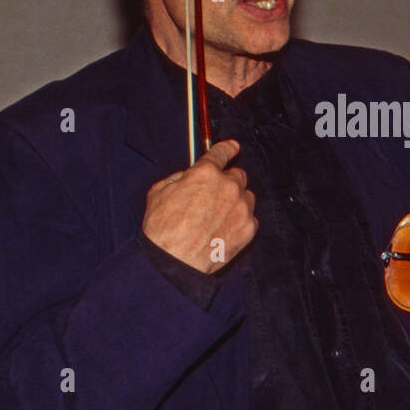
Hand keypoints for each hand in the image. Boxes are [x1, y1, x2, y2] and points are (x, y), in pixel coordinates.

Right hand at [141, 139, 256, 273]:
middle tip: (213, 196)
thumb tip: (190, 176)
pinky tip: (223, 229)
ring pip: (246, 196)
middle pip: (238, 175)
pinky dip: (239, 220)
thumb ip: (180, 177)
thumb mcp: (159, 191)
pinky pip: (249, 217)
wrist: (174, 262)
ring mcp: (241, 207)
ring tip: (217, 217)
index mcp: (206, 173)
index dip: (227, 148)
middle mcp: (228, 186)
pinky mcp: (248, 228)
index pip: (221, 153)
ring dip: (235, 201)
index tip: (233, 147)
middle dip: (227, 182)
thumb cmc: (163, 229)